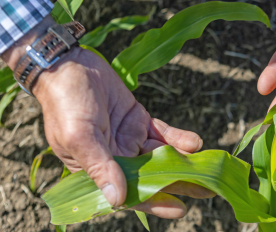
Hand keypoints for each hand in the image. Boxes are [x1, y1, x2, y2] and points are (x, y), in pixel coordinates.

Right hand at [1, 17, 214, 218]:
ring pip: (162, 156)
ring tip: (209, 167)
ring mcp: (130, 139)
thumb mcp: (80, 136)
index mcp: (98, 170)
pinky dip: (179, 139)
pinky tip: (195, 142)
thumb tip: (117, 199)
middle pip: (152, 177)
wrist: (68, 65)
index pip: (130, 193)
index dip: (155, 202)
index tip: (180, 209)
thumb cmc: (65, 103)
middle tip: (208, 190)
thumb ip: (100, 167)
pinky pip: (163, 134)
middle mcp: (117, 158)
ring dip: (185, 162)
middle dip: (179, 184)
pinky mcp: (140, 121)